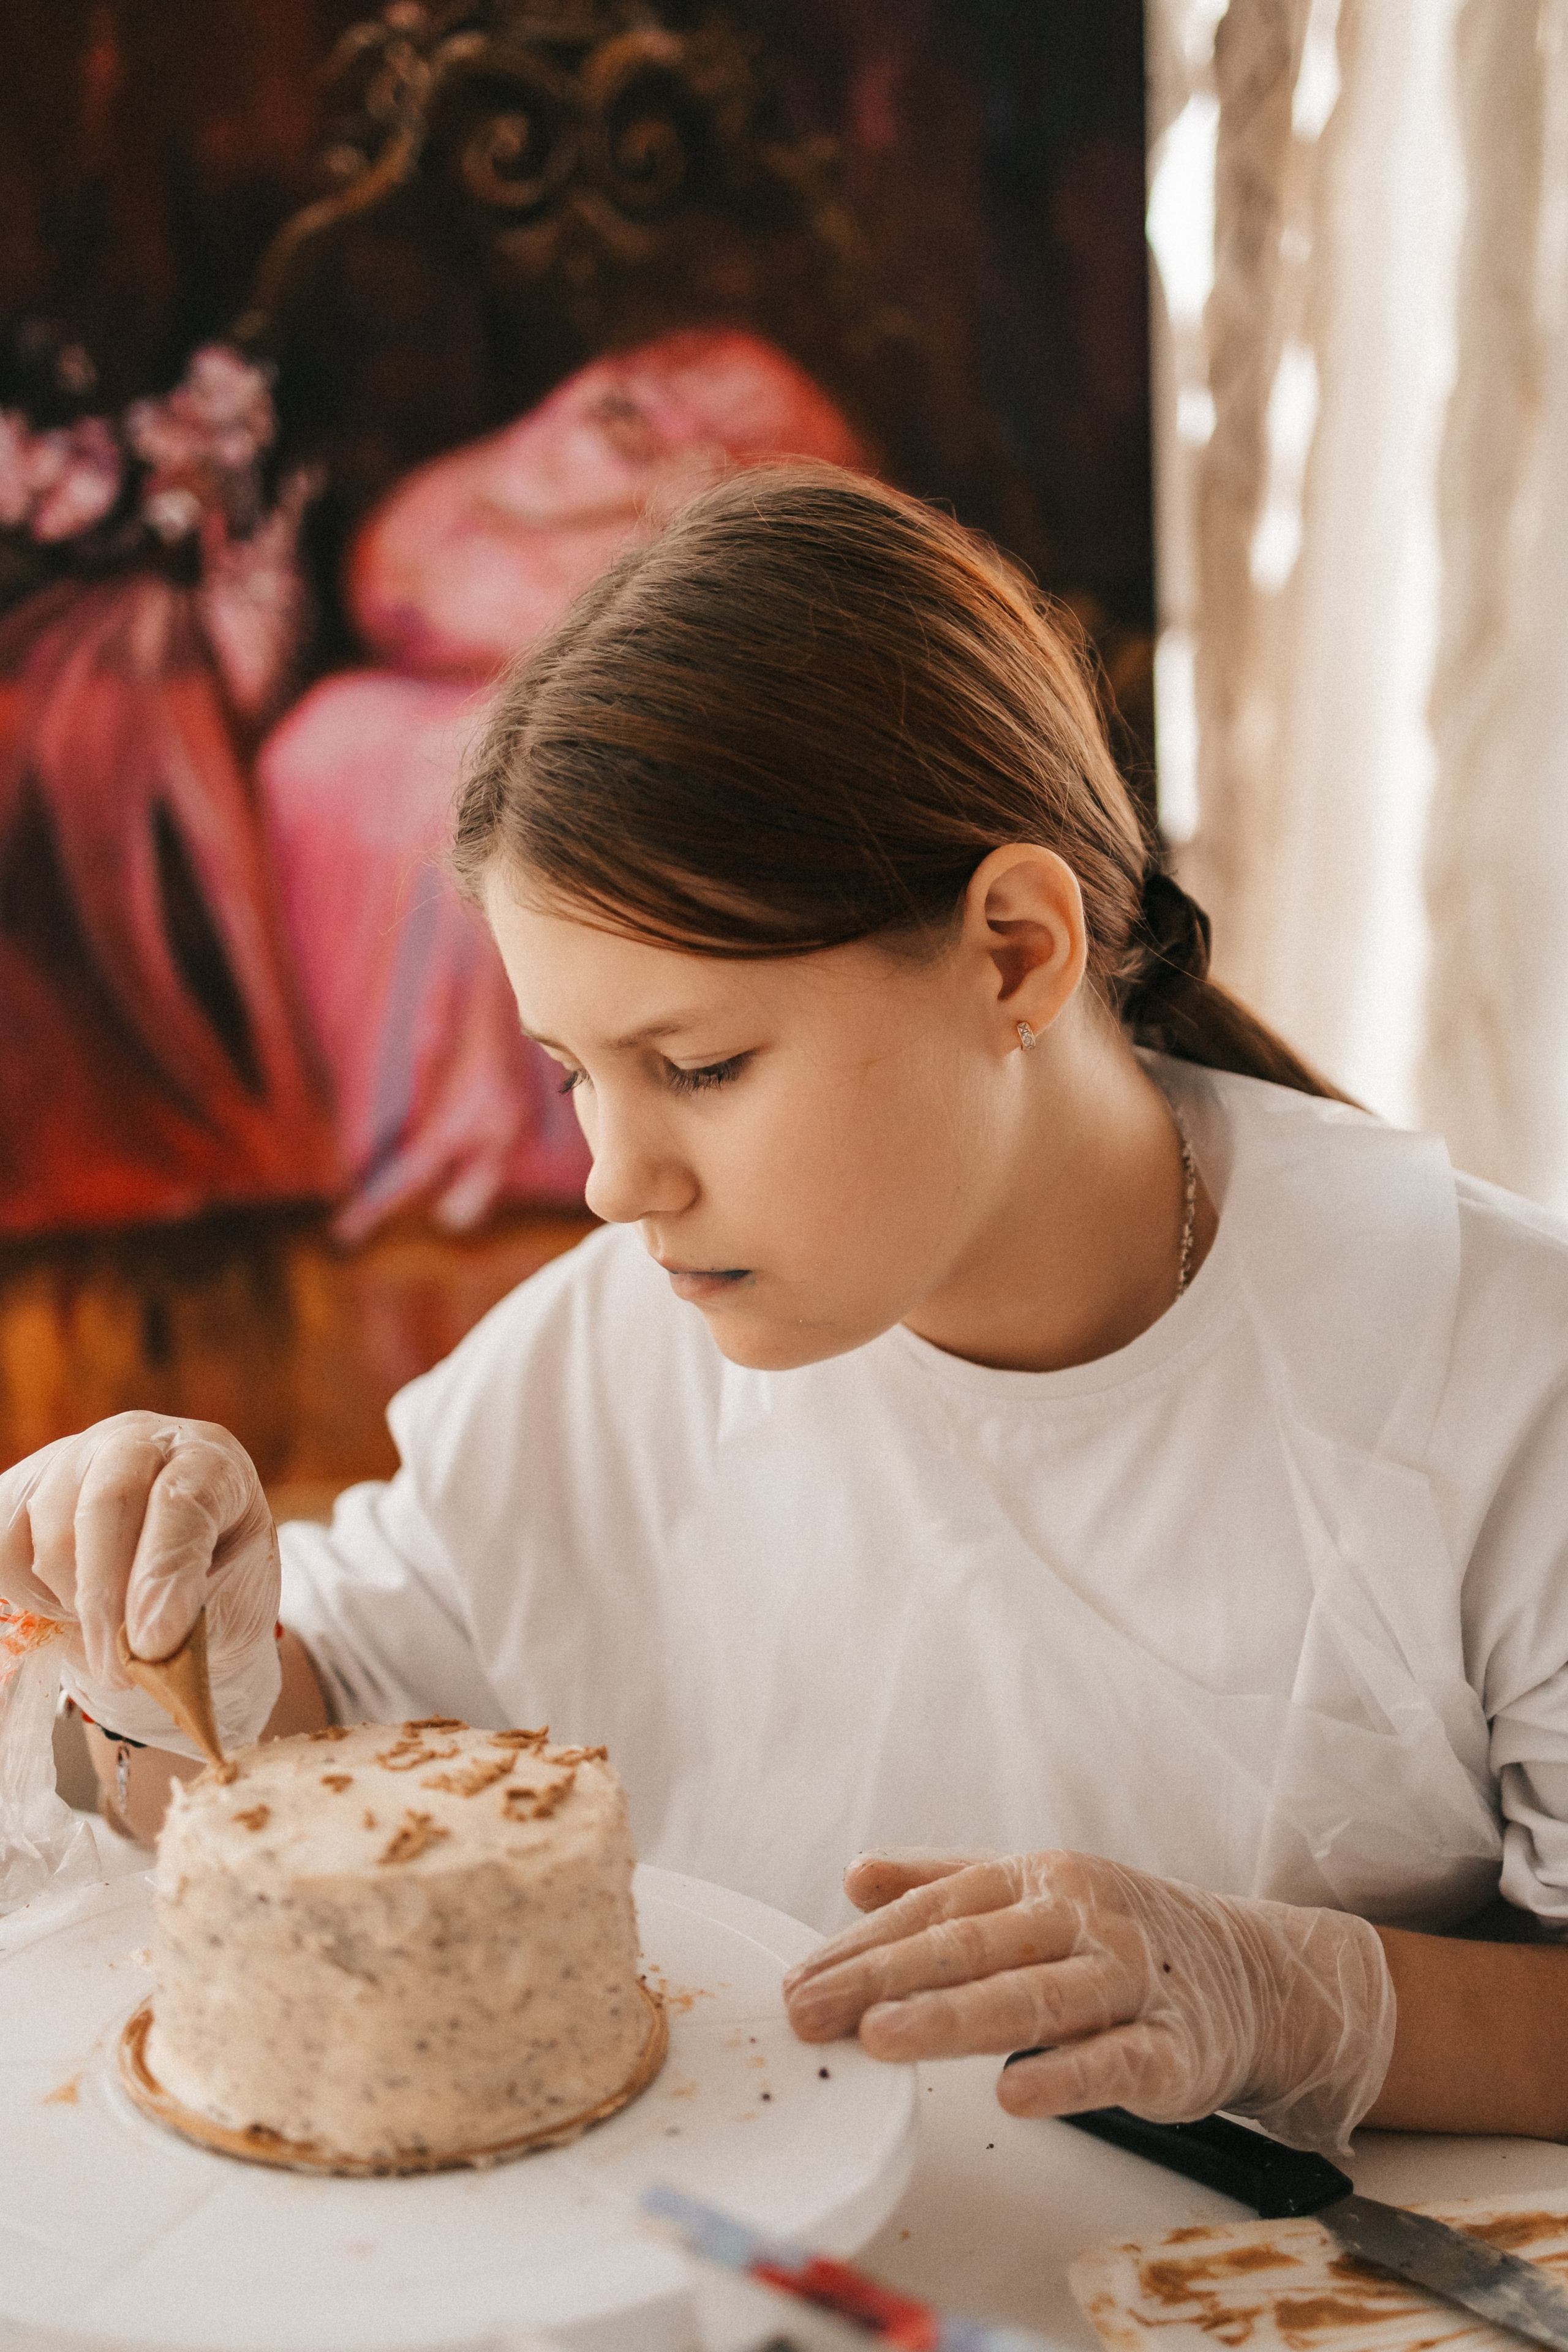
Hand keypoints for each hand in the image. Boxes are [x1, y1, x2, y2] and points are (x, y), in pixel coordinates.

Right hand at [0, 1413, 281, 1756]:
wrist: (161, 1587)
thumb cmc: (208, 1591)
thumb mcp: (229, 1603)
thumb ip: (195, 1617)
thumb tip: (147, 1644)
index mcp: (209, 1459)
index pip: (184, 1499)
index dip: (164, 1572)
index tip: (154, 1643)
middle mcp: (137, 1442)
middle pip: (109, 1501)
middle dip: (109, 1597)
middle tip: (119, 1670)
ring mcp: (71, 1460)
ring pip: (53, 1531)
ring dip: (74, 1602)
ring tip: (107, 1634)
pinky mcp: (20, 1492)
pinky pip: (3, 1546)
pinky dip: (26, 1592)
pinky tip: (63, 1609)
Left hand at [783, 1849, 1395, 2155]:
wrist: (1252, 1975)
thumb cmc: (1120, 1935)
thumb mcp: (1034, 1891)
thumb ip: (943, 1882)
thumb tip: (854, 1875)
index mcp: (1038, 1878)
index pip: (935, 1911)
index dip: (862, 1947)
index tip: (799, 1983)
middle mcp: (1080, 1918)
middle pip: (970, 1948)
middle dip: (882, 1980)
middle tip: (811, 2012)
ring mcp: (1129, 1980)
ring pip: (1032, 1998)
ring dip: (953, 2019)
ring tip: (881, 2038)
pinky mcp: (1174, 2048)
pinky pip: (1115, 2061)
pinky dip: (1066, 2075)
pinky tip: (1015, 2092)